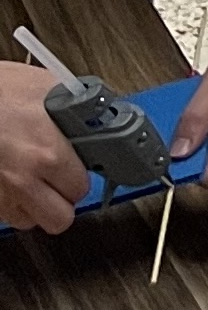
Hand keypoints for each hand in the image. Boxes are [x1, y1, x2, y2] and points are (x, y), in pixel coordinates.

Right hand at [0, 65, 88, 235]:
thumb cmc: (0, 89)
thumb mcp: (47, 89)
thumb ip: (76, 111)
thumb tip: (96, 116)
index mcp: (47, 153)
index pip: (81, 188)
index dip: (82, 177)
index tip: (79, 167)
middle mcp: (22, 179)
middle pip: (59, 219)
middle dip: (64, 201)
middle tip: (62, 181)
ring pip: (28, 221)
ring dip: (35, 205)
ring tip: (35, 180)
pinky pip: (4, 214)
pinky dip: (11, 202)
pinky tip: (13, 181)